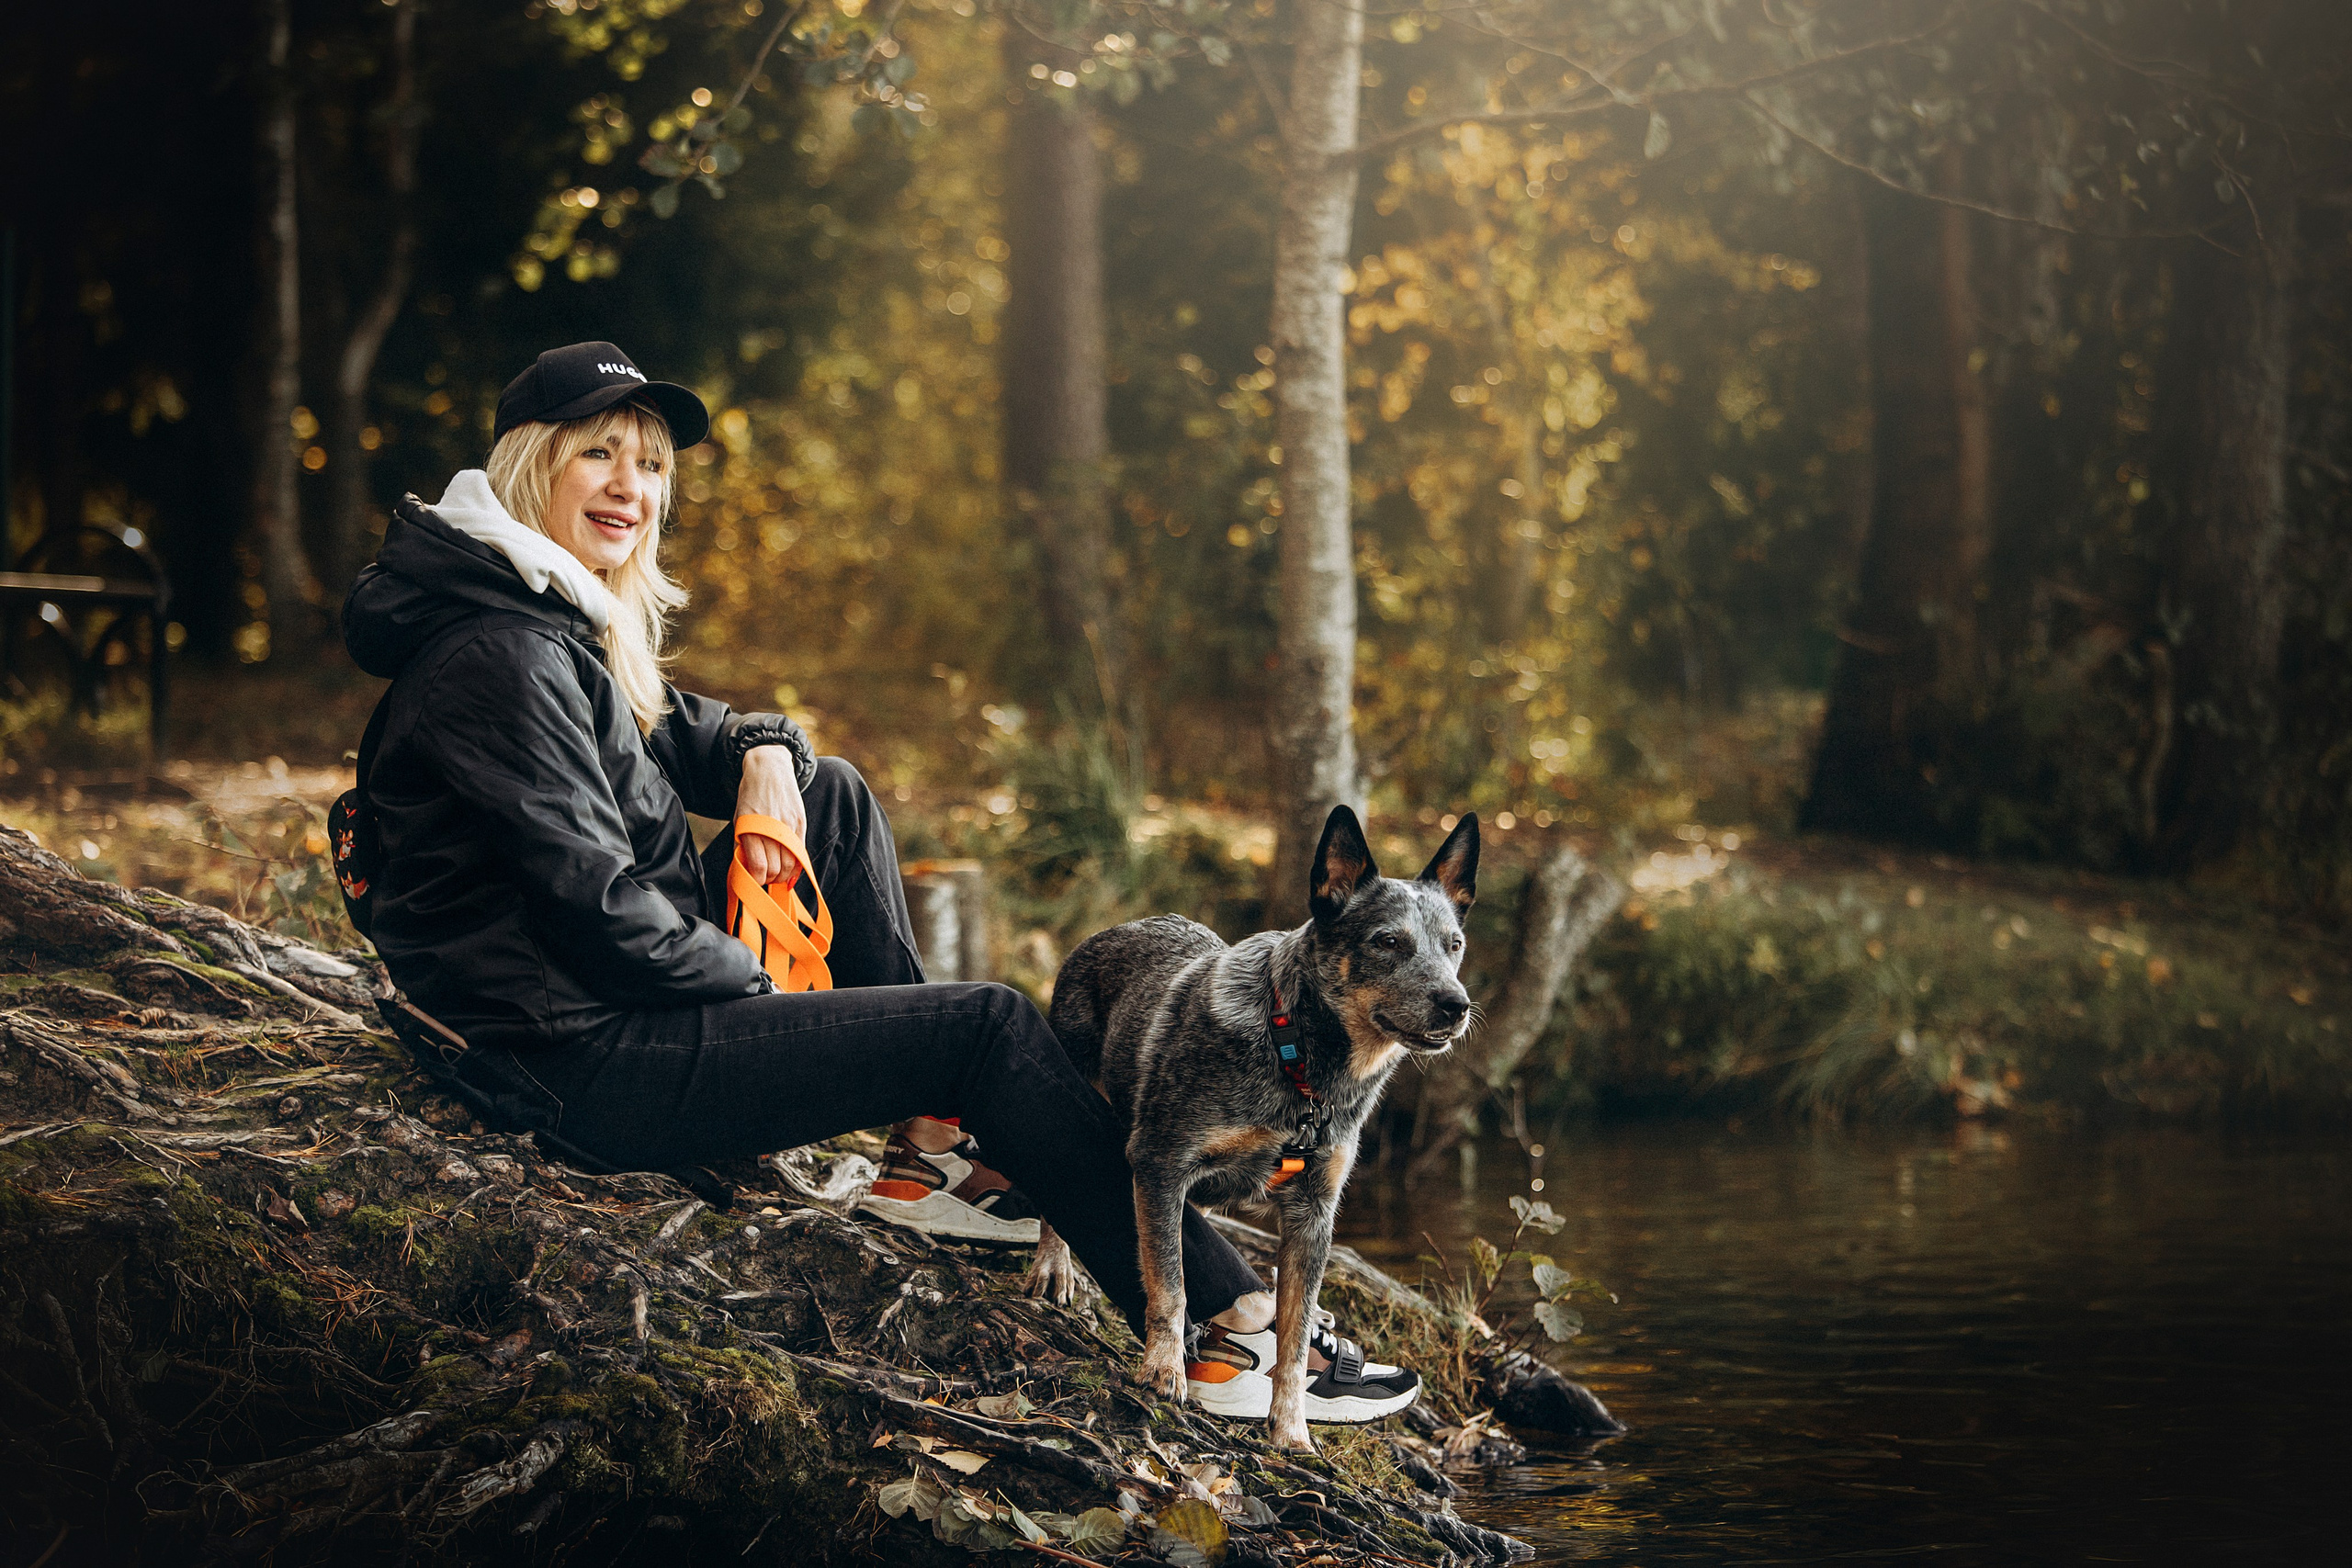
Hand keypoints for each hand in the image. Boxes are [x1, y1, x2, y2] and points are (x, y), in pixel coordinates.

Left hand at [735, 746, 807, 884]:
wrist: (769, 769)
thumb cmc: (750, 796)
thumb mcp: (739, 818)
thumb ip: (743, 844)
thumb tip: (748, 871)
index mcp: (751, 827)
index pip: (758, 866)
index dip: (756, 880)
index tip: (754, 881)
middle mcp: (771, 827)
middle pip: (775, 868)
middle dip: (770, 879)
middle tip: (766, 878)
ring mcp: (788, 825)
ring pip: (790, 864)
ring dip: (783, 876)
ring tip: (778, 875)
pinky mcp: (800, 822)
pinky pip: (801, 852)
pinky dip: (797, 867)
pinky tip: (791, 872)